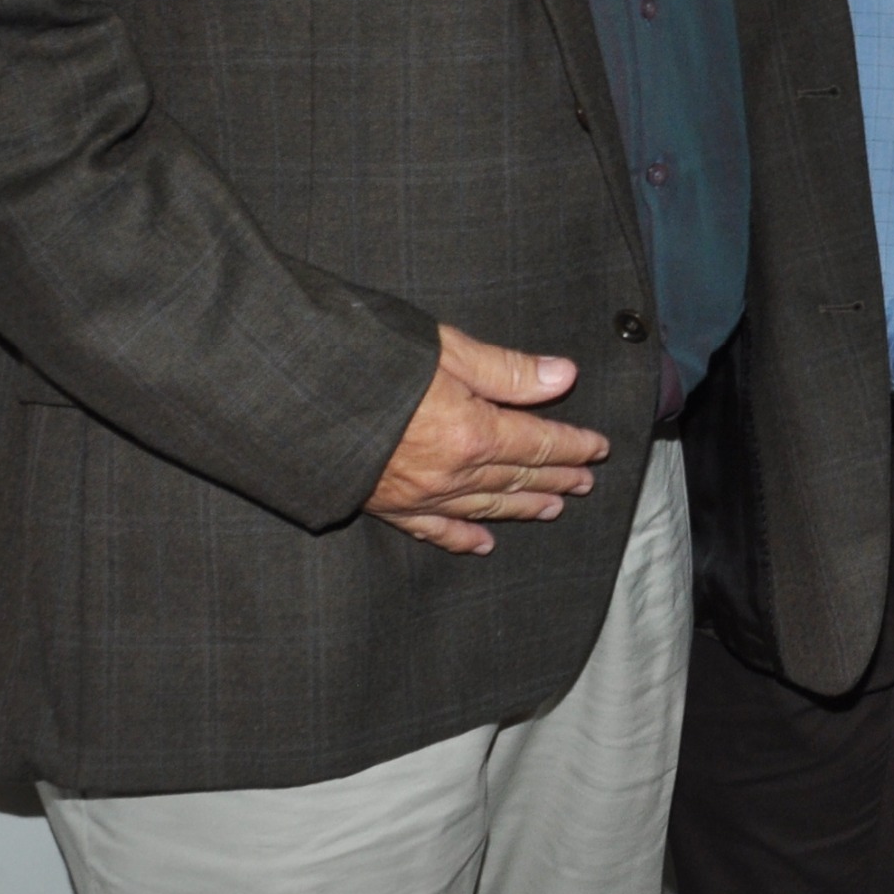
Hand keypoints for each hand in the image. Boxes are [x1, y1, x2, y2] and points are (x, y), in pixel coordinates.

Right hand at [365, 325, 614, 555]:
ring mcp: (419, 494)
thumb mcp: (445, 349)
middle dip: (556, 477)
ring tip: (552, 509)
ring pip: (485, 506)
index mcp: (473, 432)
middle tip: (585, 482)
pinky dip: (461, 537)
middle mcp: (452, 472)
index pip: (539, 443)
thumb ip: (506, 370)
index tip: (598, 448)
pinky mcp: (386, 505)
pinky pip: (434, 529)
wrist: (294, 396)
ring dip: (522, 507)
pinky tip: (481, 544)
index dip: (573, 445)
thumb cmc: (369, 361)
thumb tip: (563, 378)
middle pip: (518, 477)